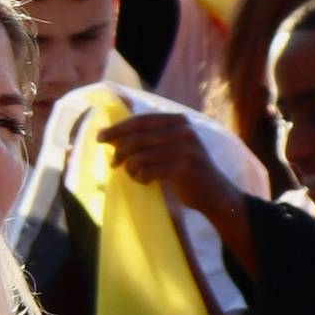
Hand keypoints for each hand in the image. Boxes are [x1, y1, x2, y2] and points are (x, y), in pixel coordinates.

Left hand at [100, 112, 244, 224]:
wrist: (214, 194)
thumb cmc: (185, 170)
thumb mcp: (171, 146)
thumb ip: (149, 136)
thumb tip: (112, 132)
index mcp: (179, 121)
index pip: (141, 120)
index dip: (117, 128)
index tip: (99, 138)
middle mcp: (184, 132)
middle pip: (137, 138)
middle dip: (119, 151)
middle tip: (113, 163)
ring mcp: (186, 150)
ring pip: (139, 156)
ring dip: (129, 168)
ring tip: (132, 174)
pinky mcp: (183, 169)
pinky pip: (147, 171)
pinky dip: (140, 177)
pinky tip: (144, 181)